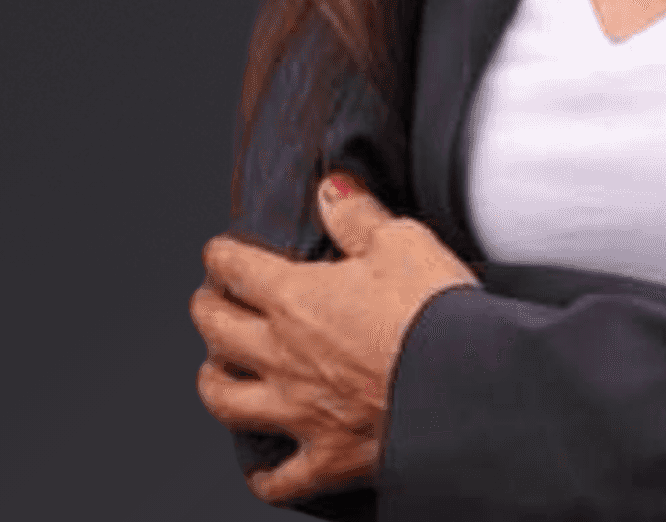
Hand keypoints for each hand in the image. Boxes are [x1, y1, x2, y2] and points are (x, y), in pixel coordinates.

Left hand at [192, 174, 477, 504]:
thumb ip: (358, 214)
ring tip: (212, 371)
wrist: (460, 386)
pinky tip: (261, 473)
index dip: (221, 257)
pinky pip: (281, 478)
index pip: (239, 270)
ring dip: (213, 384)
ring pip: (228, 403)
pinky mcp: (327, 457)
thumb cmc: (432, 310)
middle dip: (206, 310)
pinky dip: (265, 477)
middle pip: (219, 332)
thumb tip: (330, 187)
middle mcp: (284, 356)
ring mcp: (300, 411)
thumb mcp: (402, 240)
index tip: (217, 251)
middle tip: (206, 300)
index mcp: (298, 298)